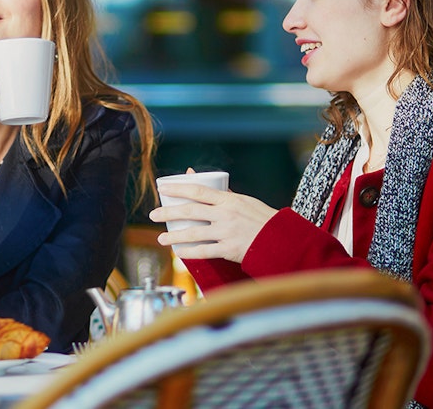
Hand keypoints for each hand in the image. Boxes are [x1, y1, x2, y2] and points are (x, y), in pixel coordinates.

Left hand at [148, 175, 277, 263]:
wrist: (279, 240)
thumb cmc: (260, 218)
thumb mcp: (244, 201)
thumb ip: (222, 194)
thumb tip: (198, 180)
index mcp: (228, 200)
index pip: (197, 191)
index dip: (178, 189)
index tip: (162, 189)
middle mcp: (225, 214)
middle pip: (190, 211)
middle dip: (168, 212)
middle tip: (152, 215)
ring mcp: (226, 232)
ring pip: (193, 233)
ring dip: (174, 236)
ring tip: (160, 238)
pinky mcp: (229, 250)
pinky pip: (204, 251)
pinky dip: (190, 252)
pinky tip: (178, 252)